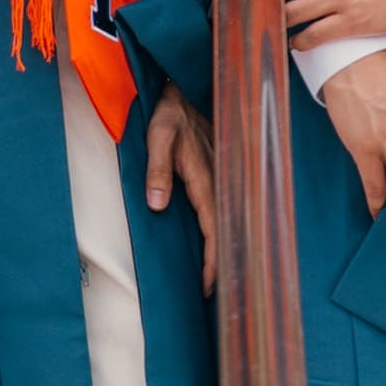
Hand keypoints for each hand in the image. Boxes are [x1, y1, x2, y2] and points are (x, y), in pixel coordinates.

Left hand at [143, 87, 218, 288]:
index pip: (214, 229)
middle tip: (217, 296)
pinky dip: (223, 231)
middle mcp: (219, 182)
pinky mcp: (220, 175)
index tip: (209, 287)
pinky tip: (218, 242)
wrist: (188, 89)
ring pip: (229, 223)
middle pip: (226, 232)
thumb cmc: (172, 111)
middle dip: (223, 265)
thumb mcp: (159, 134)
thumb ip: (157, 168)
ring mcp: (223, 179)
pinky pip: (225, 210)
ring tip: (219, 279)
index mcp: (205, 178)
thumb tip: (156, 203)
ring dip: (225, 249)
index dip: (213, 261)